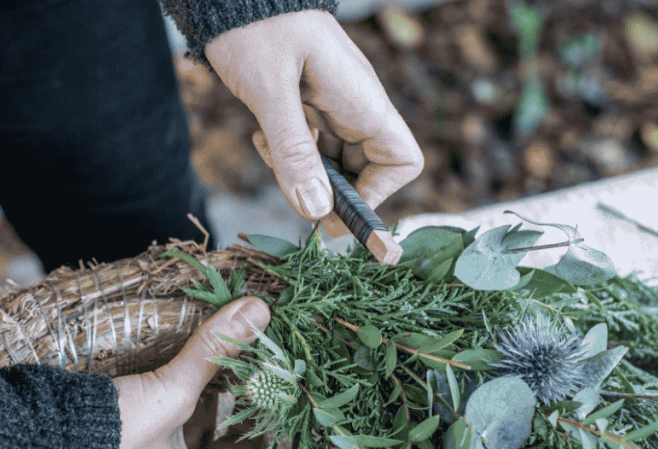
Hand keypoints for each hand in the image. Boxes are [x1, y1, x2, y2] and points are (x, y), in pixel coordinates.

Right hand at [93, 296, 270, 448]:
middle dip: (217, 398)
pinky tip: (155, 374)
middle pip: (208, 440)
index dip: (259, 414)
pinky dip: (155, 406)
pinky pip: (146, 434)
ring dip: (184, 399)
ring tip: (194, 357)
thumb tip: (258, 311)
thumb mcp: (172, 390)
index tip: (268, 381)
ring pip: (175, 434)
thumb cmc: (113, 437)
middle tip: (231, 358)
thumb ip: (214, 349)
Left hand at [205, 9, 423, 236]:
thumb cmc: (257, 28)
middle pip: (364, 172)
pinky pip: (308, 148)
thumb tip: (317, 212)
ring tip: (268, 149)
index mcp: (362, 101)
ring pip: (330, 164)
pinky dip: (285, 156)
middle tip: (291, 190)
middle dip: (328, 191)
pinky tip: (261, 137)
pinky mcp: (305, 107)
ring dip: (300, 173)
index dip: (376, 194)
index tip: (335, 208)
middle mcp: (353, 108)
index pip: (400, 161)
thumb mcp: (270, 91)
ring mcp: (330, 108)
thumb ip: (294, 151)